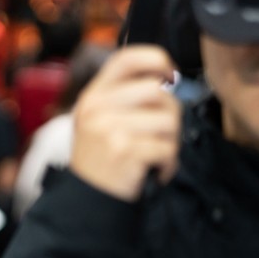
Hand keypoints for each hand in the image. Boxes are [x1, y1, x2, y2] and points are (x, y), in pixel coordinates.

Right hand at [70, 45, 181, 201]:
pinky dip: (168, 164)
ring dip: (170, 142)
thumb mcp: (100, 119)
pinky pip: (168, 149)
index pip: (127, 58)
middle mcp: (98, 108)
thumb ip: (125, 97)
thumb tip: (167, 78)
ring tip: (155, 154)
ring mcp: (110, 129)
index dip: (156, 59)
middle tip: (162, 133)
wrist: (88, 199)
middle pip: (157, 91)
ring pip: (168, 121)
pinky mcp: (126, 152)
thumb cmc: (102, 158)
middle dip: (171, 113)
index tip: (169, 74)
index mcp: (94, 95)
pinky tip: (154, 170)